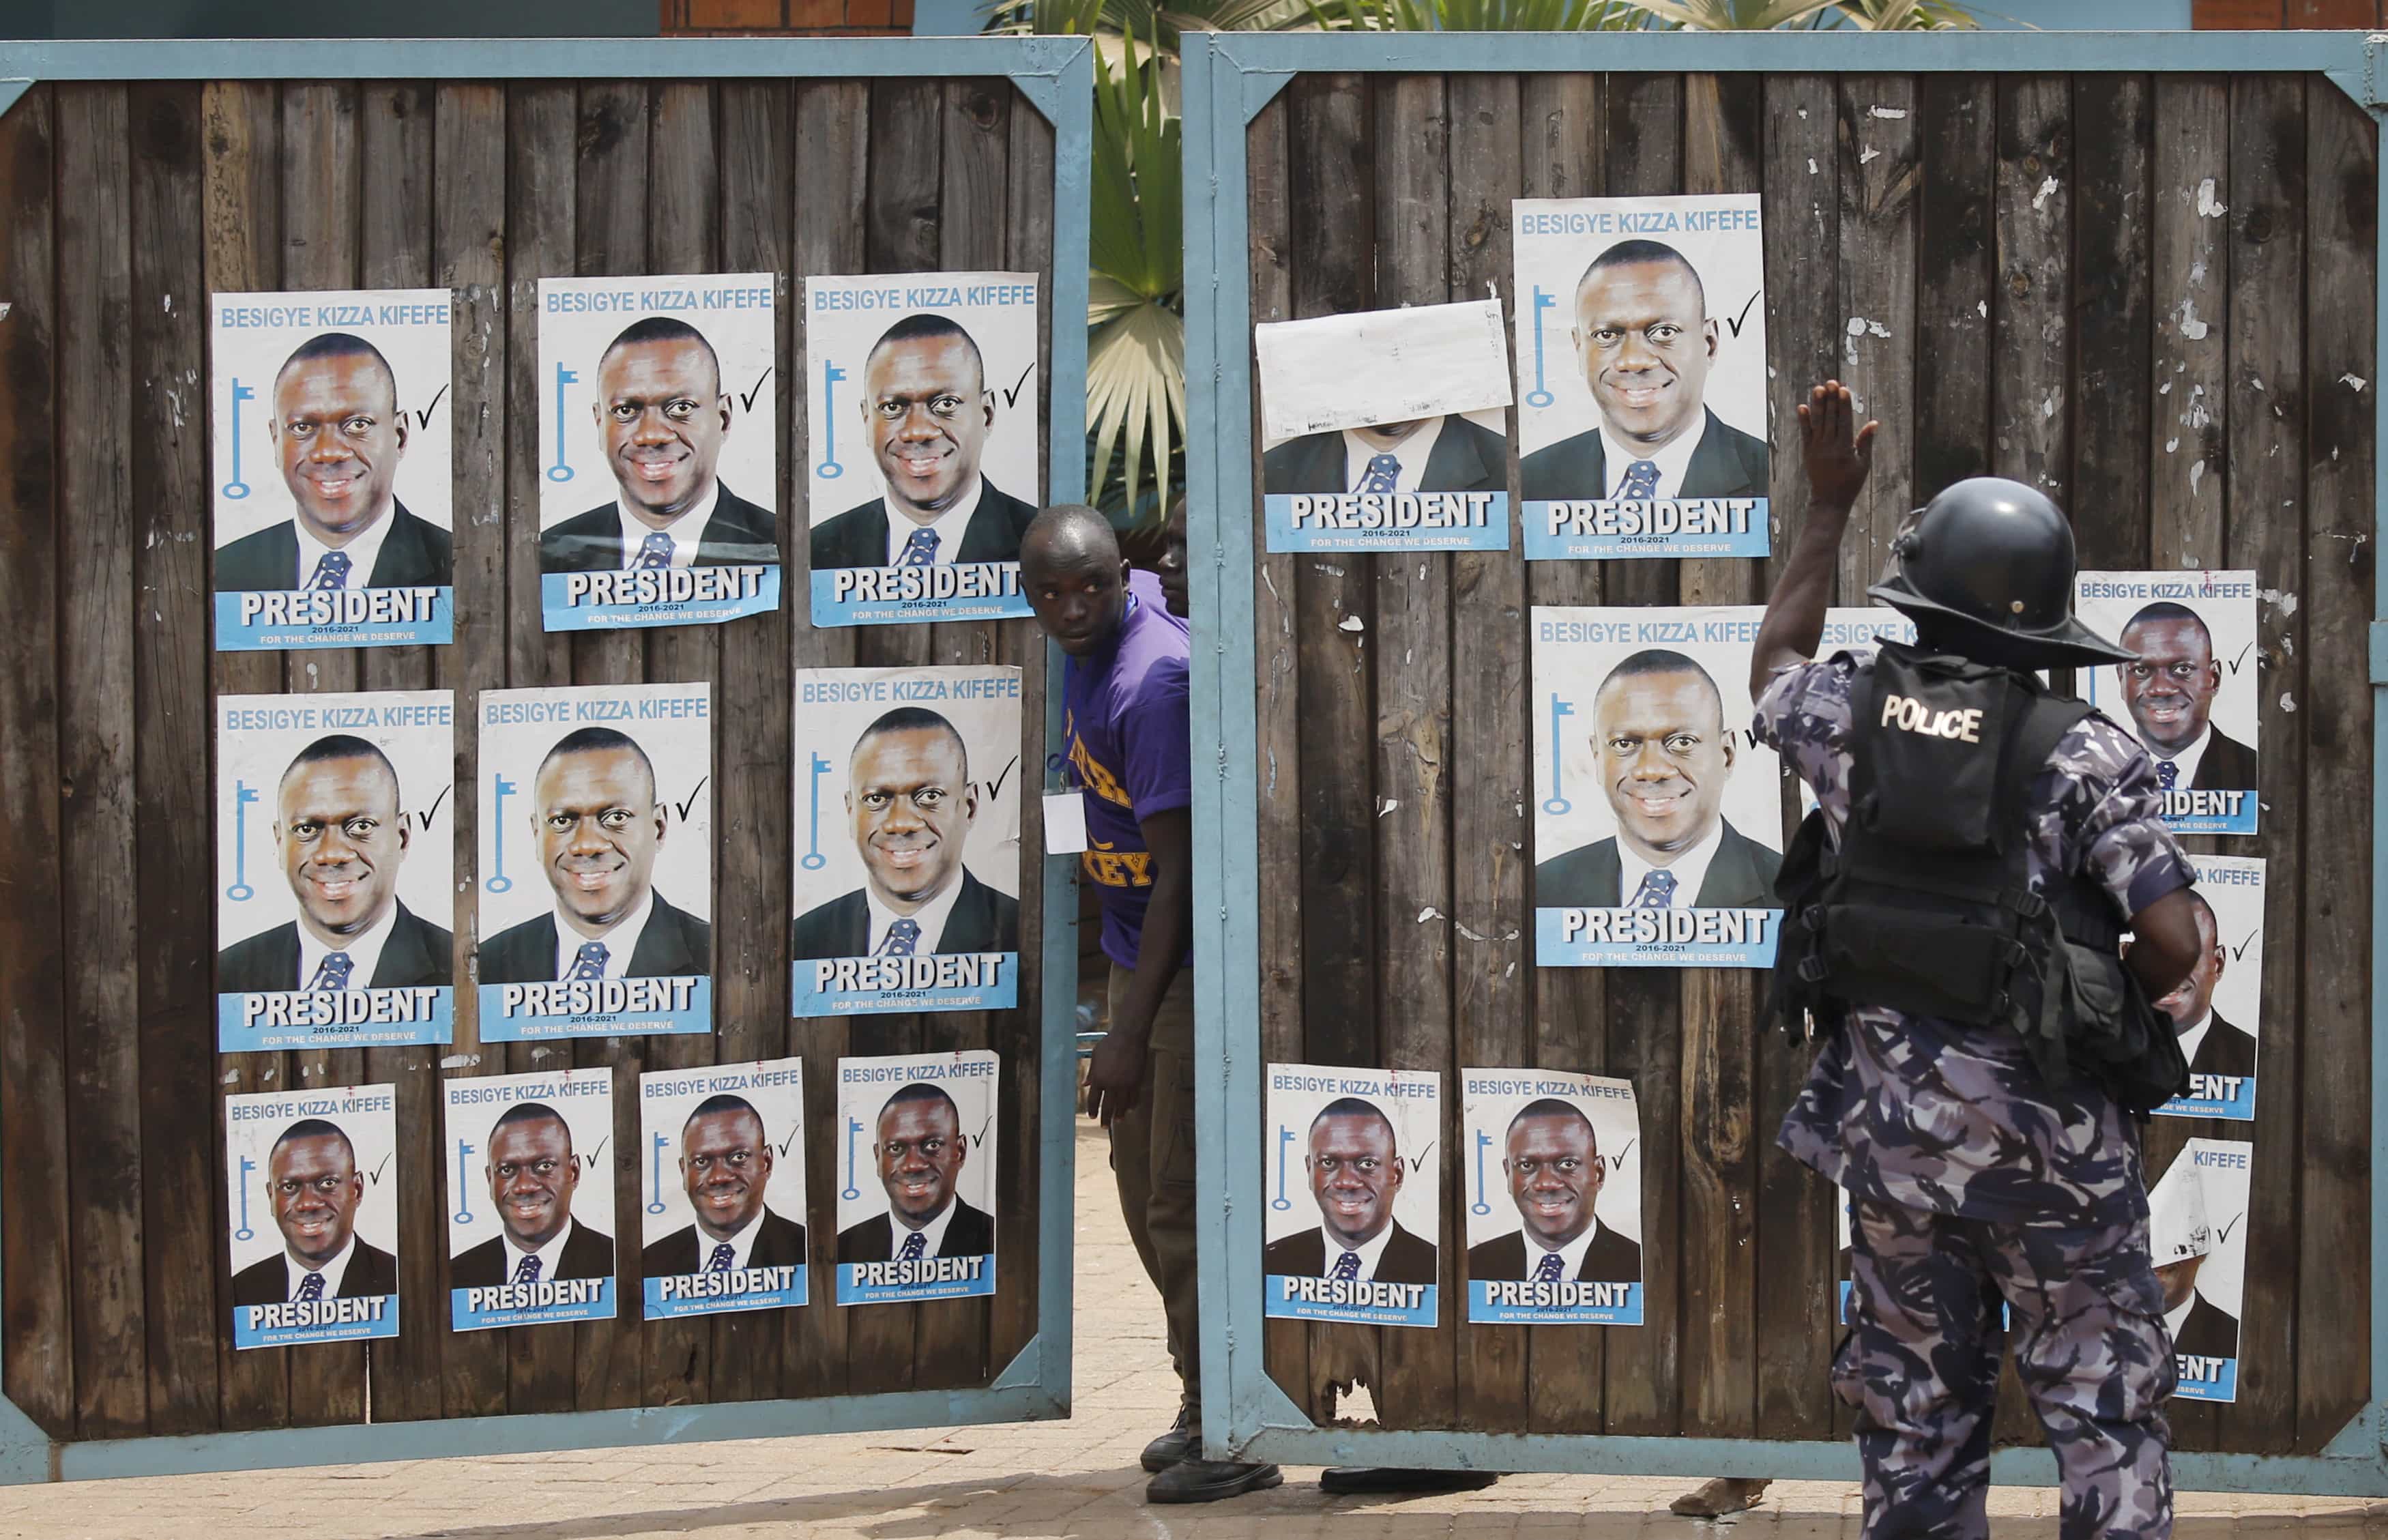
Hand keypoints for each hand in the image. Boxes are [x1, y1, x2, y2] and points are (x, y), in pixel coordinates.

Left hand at [1082, 1029, 1147, 1125]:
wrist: (1128, 1037)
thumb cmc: (1109, 1044)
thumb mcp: (1096, 1057)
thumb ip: (1091, 1073)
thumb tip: (1085, 1085)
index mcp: (1098, 1078)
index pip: (1093, 1100)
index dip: (1092, 1110)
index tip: (1092, 1117)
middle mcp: (1111, 1084)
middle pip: (1107, 1107)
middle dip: (1105, 1118)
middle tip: (1104, 1126)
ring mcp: (1125, 1084)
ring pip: (1122, 1105)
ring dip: (1119, 1114)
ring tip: (1118, 1120)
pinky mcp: (1136, 1082)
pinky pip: (1134, 1098)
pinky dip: (1132, 1105)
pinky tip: (1130, 1108)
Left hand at [1798, 379, 1878, 509]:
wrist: (1829, 501)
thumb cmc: (1850, 483)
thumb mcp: (1864, 464)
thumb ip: (1866, 442)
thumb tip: (1873, 422)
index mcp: (1845, 449)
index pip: (1844, 421)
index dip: (1843, 405)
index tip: (1843, 389)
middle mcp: (1829, 447)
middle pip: (1830, 418)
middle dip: (1830, 399)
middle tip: (1830, 382)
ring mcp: (1816, 449)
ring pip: (1817, 423)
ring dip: (1818, 405)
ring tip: (1818, 389)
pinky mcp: (1807, 453)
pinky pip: (1805, 434)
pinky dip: (1804, 421)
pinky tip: (1803, 407)